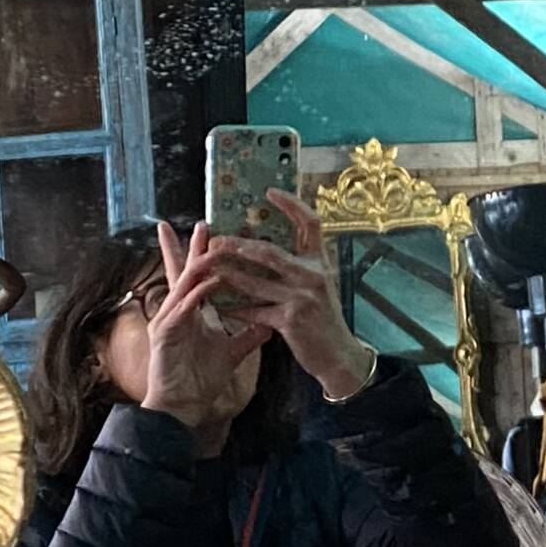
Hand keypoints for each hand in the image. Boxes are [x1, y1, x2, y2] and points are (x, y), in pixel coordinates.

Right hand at [138, 220, 256, 433]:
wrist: (183, 406)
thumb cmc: (199, 379)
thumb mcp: (231, 352)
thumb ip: (247, 335)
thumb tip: (268, 323)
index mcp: (190, 312)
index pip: (196, 277)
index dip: (201, 255)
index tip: (209, 232)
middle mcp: (176, 310)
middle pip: (184, 272)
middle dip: (192, 247)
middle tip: (202, 223)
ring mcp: (168, 319)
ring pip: (183, 284)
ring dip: (195, 262)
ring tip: (207, 242)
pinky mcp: (165, 333)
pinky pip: (183, 307)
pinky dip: (197, 293)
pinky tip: (210, 281)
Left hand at [209, 186, 377, 401]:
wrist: (339, 355)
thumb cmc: (325, 319)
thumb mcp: (320, 286)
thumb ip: (300, 267)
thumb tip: (268, 247)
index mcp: (320, 262)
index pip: (310, 223)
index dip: (292, 204)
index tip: (270, 191)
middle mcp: (313, 275)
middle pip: (268, 251)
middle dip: (237, 245)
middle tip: (214, 241)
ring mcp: (301, 297)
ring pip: (254, 280)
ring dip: (227, 274)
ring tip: (206, 268)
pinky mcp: (290, 319)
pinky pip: (253, 310)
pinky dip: (234, 308)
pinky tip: (219, 305)